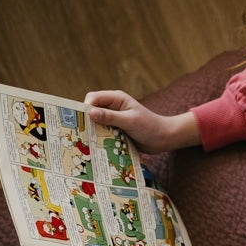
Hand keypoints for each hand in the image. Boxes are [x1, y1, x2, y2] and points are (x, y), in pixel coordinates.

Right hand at [84, 90, 200, 152]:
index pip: (93, 98)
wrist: (165, 139)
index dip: (86, 108)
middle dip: (86, 121)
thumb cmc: (150, 126)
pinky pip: (102, 133)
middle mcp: (112, 107)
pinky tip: (95, 147)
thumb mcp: (130, 121)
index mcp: (116, 99)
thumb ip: (111, 117)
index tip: (82, 121)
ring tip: (86, 142)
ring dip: (92, 131)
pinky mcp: (115, 130)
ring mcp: (113, 119)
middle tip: (80, 134)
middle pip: (91, 111)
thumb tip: (90, 113)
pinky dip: (99, 138)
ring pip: (95, 123)